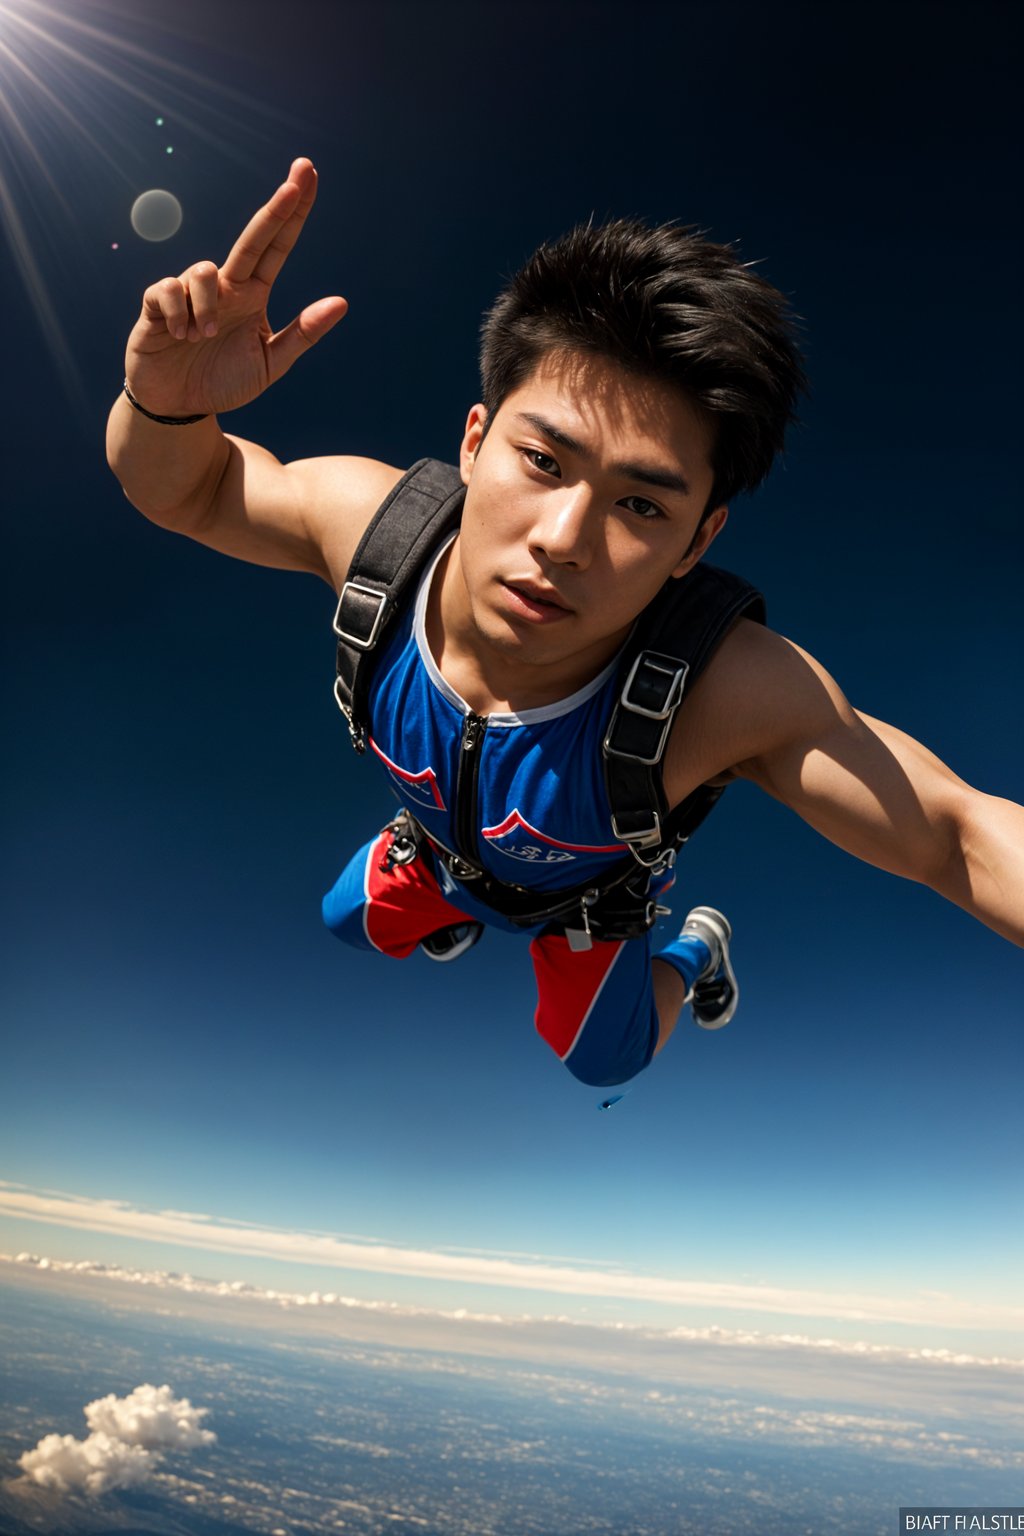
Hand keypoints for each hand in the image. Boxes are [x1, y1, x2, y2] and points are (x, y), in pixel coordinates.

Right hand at [124, 158, 346, 417]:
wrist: (179, 407)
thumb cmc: (223, 382)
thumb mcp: (269, 364)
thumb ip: (303, 335)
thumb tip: (342, 302)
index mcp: (253, 294)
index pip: (278, 246)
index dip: (293, 213)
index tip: (308, 175)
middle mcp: (225, 286)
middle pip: (252, 237)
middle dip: (275, 208)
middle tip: (297, 180)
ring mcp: (190, 291)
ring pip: (204, 271)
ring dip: (209, 308)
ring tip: (204, 339)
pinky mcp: (157, 304)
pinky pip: (170, 291)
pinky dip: (181, 315)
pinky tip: (181, 337)